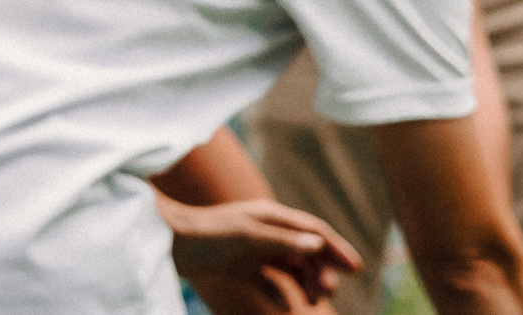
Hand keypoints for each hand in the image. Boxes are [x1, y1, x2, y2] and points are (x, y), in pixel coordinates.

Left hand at [165, 195, 361, 313]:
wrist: (167, 242)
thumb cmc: (208, 235)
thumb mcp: (248, 238)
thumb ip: (284, 242)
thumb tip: (318, 244)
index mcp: (269, 217)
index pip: (312, 229)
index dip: (336, 247)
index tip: (356, 268)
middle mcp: (264, 231)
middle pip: (305, 250)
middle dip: (322, 270)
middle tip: (328, 291)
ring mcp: (251, 249)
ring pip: (289, 268)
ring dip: (305, 283)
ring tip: (312, 300)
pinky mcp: (237, 267)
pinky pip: (267, 282)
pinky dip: (279, 294)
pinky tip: (287, 307)